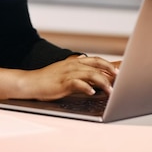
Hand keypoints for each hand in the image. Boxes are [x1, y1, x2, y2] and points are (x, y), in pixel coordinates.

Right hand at [0, 55, 118, 101]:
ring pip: (90, 74)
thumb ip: (79, 73)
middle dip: (109, 70)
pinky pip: (77, 83)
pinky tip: (92, 92)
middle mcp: (73, 65)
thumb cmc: (48, 80)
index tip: (120, 70)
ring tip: (110, 90)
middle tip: (119, 77)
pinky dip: (86, 87)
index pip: (95, 60)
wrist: (31, 82)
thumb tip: (95, 78)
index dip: (108, 64)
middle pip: (96, 64)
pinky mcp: (62, 83)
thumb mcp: (65, 73)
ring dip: (102, 81)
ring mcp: (68, 73)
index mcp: (74, 62)